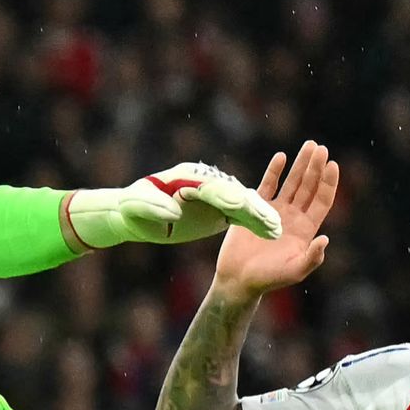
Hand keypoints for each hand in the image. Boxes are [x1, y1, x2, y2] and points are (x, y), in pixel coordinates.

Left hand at [67, 161, 280, 251]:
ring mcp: (213, 193)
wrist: (134, 212)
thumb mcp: (137, 207)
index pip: (213, 188)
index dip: (229, 199)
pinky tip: (270, 230)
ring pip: (242, 202)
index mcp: (188, 179)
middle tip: (272, 222)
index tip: (242, 208)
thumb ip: (154, 207)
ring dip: (259, 214)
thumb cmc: (133, 208)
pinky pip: (240, 211)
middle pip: (235, 193)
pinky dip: (255, 220)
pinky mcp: (217, 206)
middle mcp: (205, 183)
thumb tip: (173, 212)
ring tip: (276, 229)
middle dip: (253, 208)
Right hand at [209, 144, 336, 295]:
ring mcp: (275, 210)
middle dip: (315, 167)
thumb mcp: (295, 271)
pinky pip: (268, 185)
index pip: (321, 201)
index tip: (333, 164)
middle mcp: (293, 216)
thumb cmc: (269, 278)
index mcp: (306, 229)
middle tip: (321, 148)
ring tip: (309, 145)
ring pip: (292, 182)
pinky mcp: (255, 207)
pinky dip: (274, 171)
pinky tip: (282, 157)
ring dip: (300, 164)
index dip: (328, 183)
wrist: (239, 278)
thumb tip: (325, 239)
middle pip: (308, 186)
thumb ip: (312, 257)